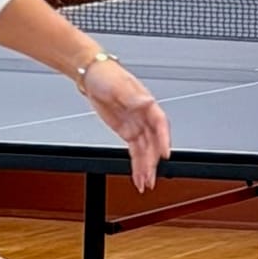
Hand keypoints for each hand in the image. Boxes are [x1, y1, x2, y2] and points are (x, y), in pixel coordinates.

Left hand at [82, 59, 170, 191]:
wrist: (92, 75)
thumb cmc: (107, 75)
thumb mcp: (119, 85)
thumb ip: (133, 97)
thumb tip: (145, 103)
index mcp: (147, 104)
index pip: (160, 124)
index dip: (164, 139)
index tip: (165, 154)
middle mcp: (144, 116)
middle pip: (153, 143)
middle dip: (152, 162)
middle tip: (150, 177)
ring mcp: (136, 125)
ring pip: (144, 151)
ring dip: (146, 168)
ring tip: (145, 183)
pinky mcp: (127, 131)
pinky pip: (135, 151)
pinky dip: (137, 164)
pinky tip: (138, 175)